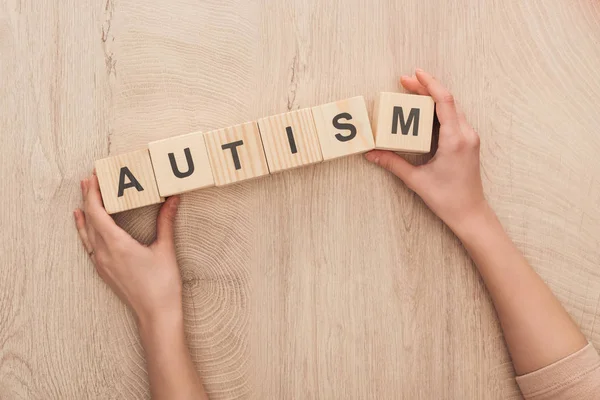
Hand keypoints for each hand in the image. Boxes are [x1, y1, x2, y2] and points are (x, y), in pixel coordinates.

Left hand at [73, 174, 182, 325]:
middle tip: (90, 179)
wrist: (156, 314)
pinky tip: (86, 225)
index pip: (98, 212)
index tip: (94, 177)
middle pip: (89, 219)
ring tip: (84, 196)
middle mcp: (104, 253)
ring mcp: (102, 264)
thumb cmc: (162, 285)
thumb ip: (166, 222)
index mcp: (116, 244)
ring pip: (86, 233)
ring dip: (85, 213)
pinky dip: (86, 230)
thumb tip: (172, 200)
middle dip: (88, 197)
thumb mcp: (166, 250)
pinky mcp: (105, 271)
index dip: (94, 193)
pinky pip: (89, 245)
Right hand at [366, 69, 486, 233]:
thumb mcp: (416, 180)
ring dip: (432, 98)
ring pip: (451, 108)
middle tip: (404, 82)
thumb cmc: (448, 199)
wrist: (471, 213)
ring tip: (411, 93)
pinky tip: (423, 112)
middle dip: (426, 89)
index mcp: (455, 140)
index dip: (430, 84)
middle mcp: (466, 135)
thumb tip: (372, 153)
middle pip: (447, 101)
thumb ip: (393, 163)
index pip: (444, 102)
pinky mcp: (467, 143)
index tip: (415, 73)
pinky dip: (438, 110)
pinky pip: (453, 119)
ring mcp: (469, 138)